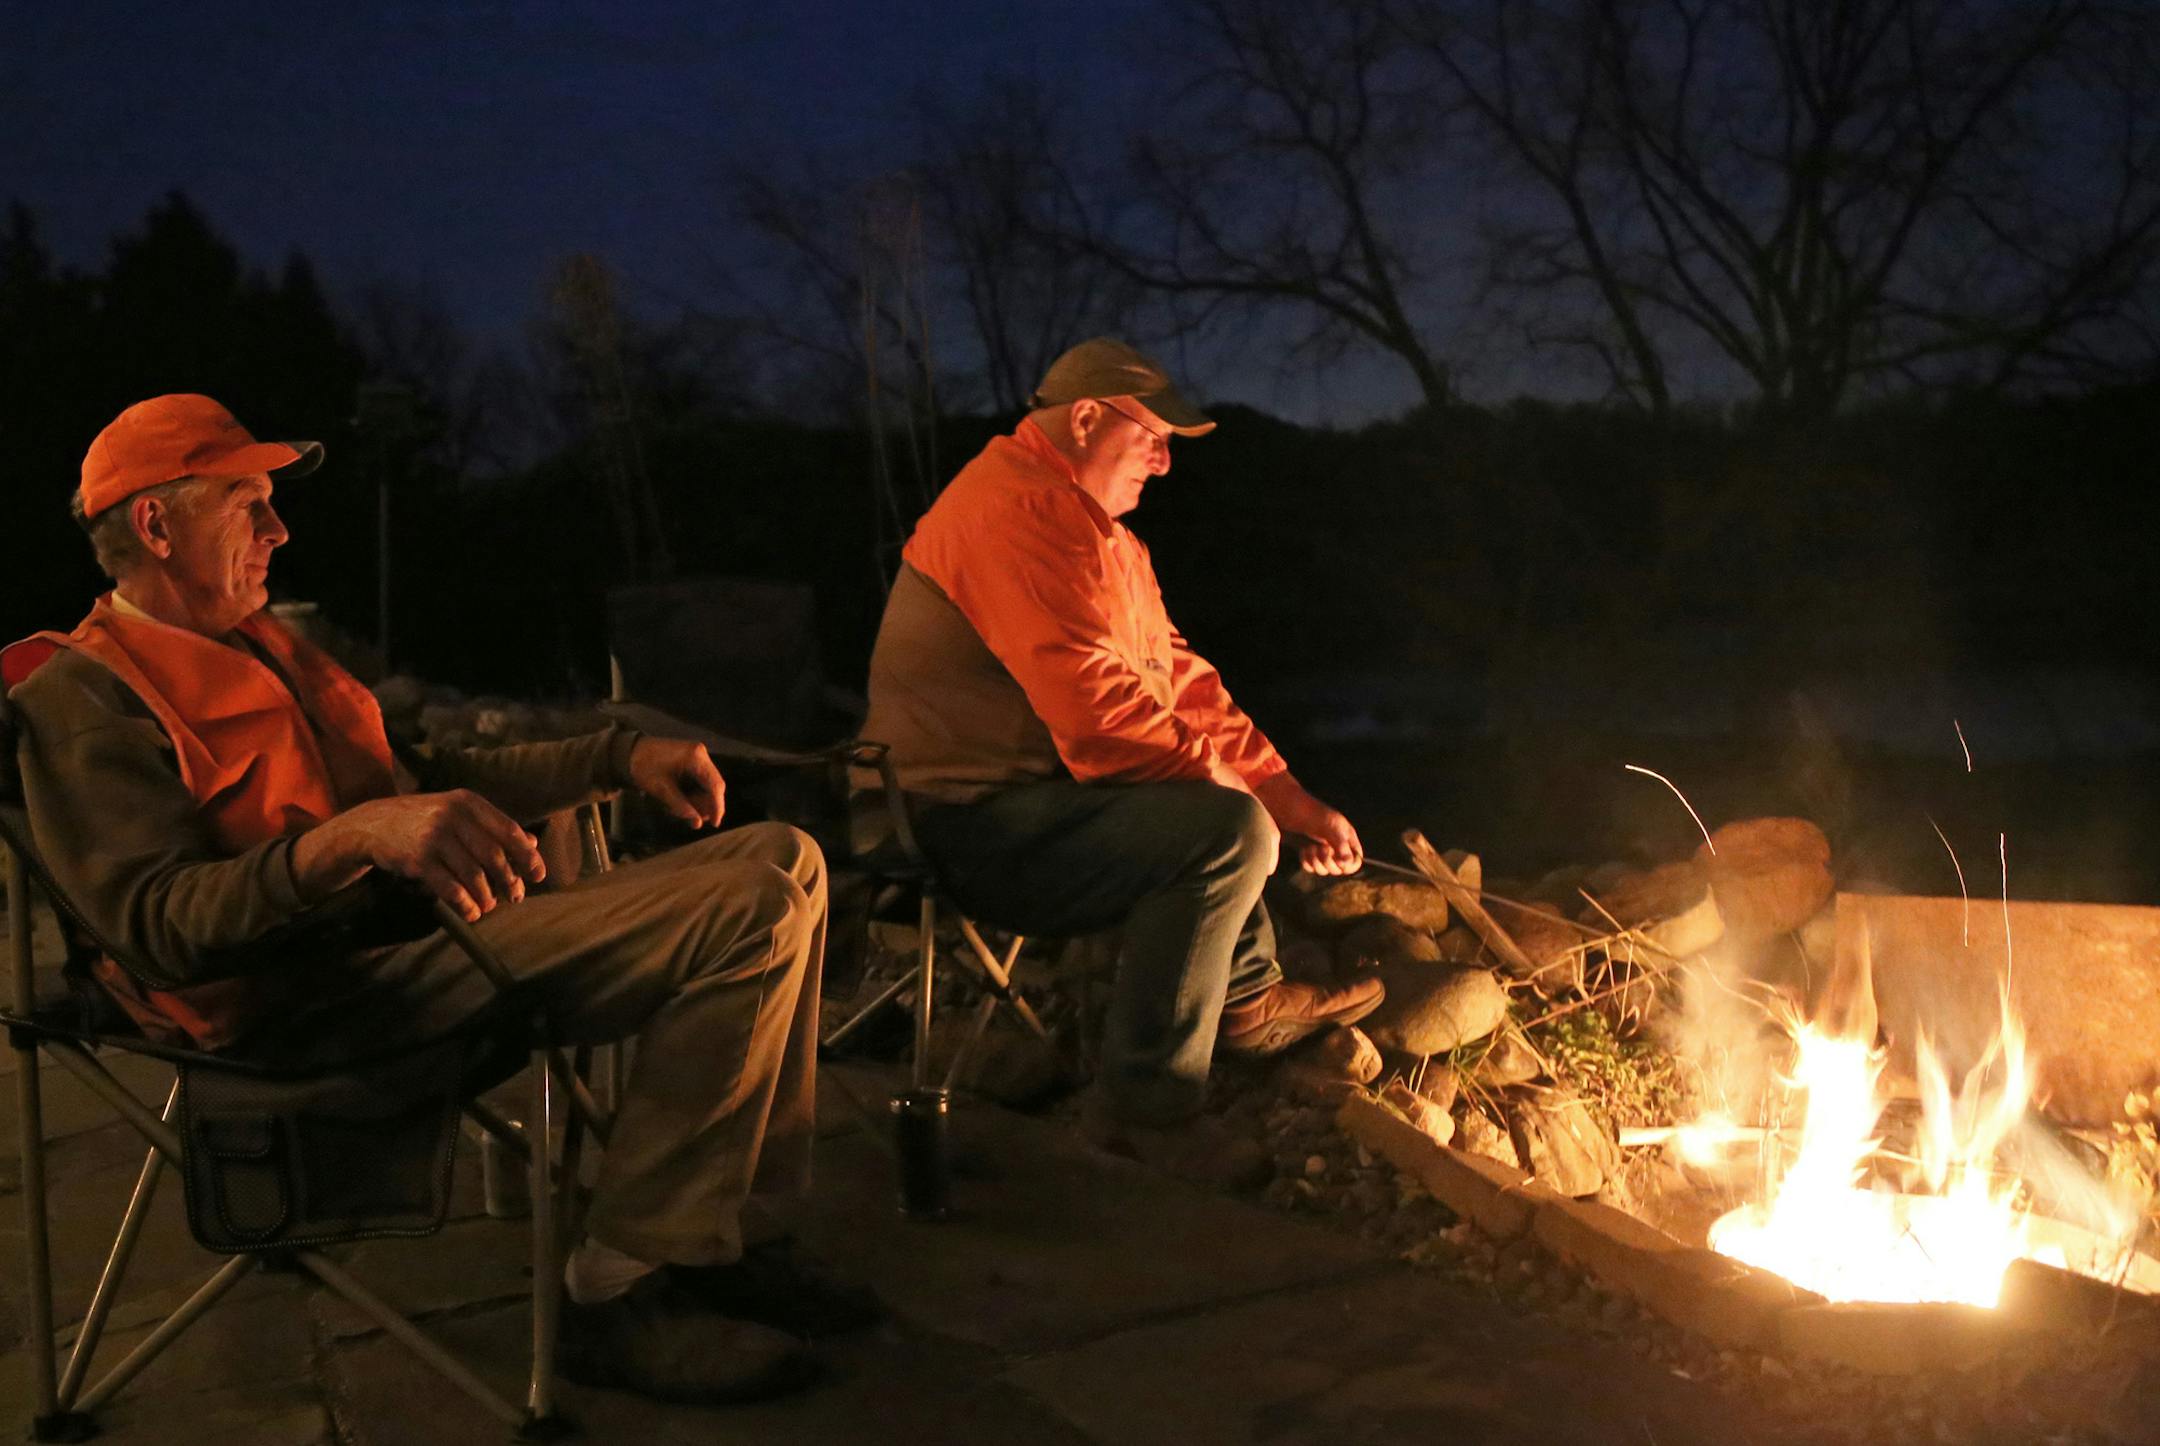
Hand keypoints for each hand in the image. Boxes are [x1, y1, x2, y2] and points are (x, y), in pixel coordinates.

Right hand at [299, 790, 546, 921]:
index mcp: (468, 802)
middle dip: (510, 881)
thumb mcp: (458, 813)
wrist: (373, 824)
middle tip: (516, 897)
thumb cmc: (425, 821)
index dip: (528, 856)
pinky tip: (471, 912)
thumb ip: (493, 827)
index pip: (509, 831)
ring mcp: (434, 837)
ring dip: (487, 897)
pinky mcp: (418, 860)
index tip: (538, 876)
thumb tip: (532, 844)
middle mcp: (453, 816)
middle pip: (494, 856)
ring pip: (474, 875)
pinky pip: (450, 889)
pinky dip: (465, 905)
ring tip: (490, 906)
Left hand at [629, 737, 725, 828]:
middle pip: (714, 785)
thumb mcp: (661, 789)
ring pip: (708, 784)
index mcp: (695, 757)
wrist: (629, 751)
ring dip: (700, 800)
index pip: (715, 785)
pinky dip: (694, 793)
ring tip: (683, 811)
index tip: (714, 823)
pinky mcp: (693, 760)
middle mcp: (701, 754)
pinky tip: (682, 801)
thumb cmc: (643, 767)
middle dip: (707, 805)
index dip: (717, 806)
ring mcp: (698, 756)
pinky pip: (701, 780)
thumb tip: (697, 823)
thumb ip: (680, 806)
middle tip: (695, 821)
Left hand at [1252, 772, 1363, 875]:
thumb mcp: (1327, 826)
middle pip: (1340, 868)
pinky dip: (1307, 862)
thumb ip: (1340, 845)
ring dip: (1316, 862)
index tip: (1338, 861)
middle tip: (1321, 848)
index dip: (1349, 864)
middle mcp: (1336, 843)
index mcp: (1346, 835)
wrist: (1284, 805)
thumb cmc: (1308, 811)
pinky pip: (1311, 867)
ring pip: (1325, 869)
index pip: (1356, 859)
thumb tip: (1348, 864)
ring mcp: (1321, 848)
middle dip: (1329, 862)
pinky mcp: (1308, 851)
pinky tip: (1303, 851)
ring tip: (1310, 848)